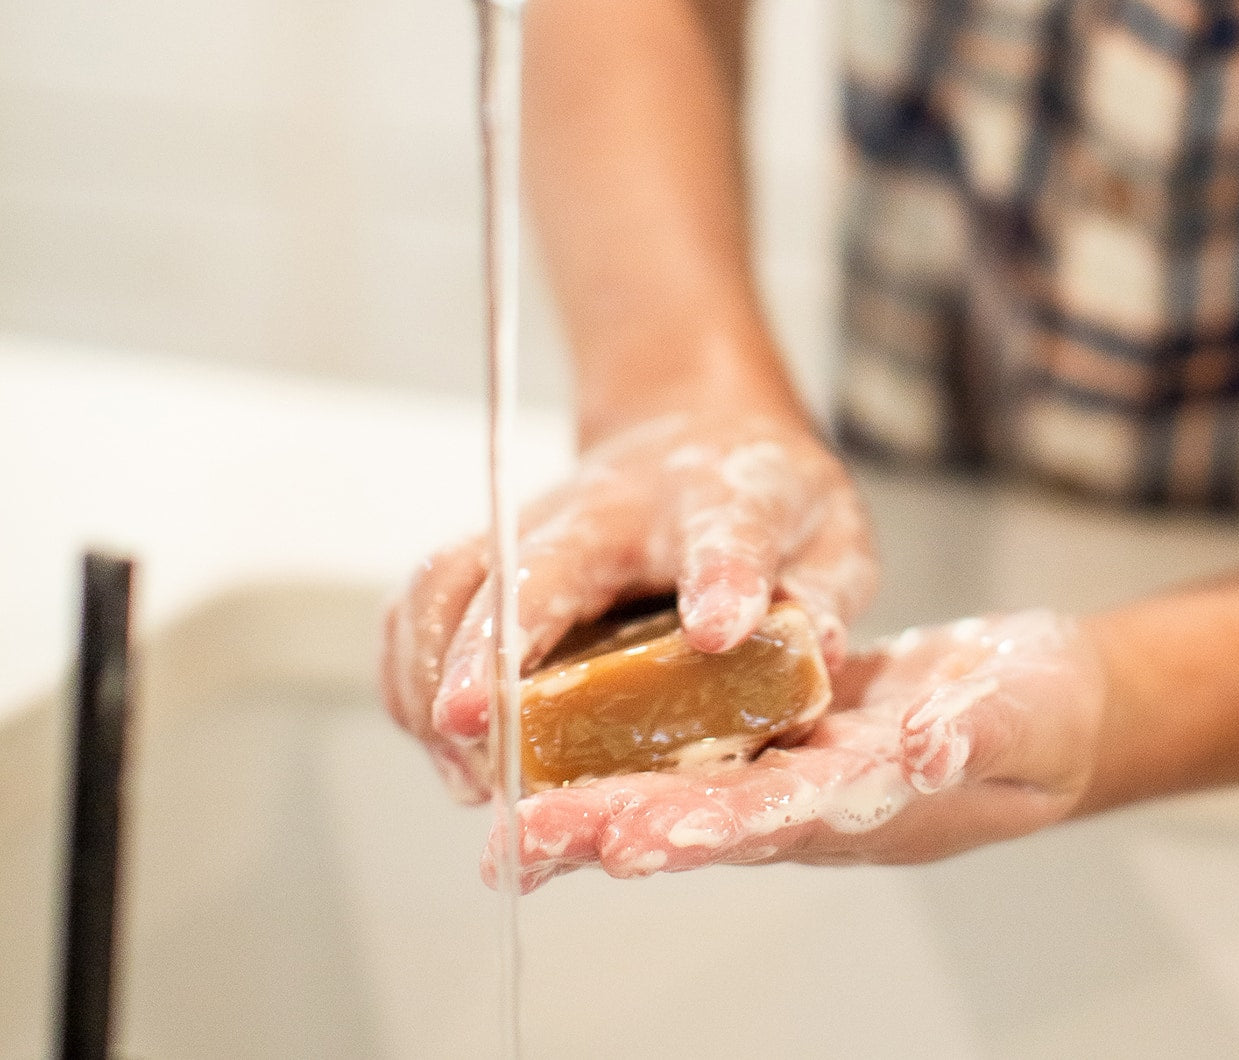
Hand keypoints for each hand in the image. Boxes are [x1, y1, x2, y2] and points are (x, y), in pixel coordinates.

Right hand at [380, 411, 877, 802]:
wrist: (694, 433)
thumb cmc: (764, 498)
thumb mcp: (830, 532)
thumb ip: (827, 587)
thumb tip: (817, 648)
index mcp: (715, 499)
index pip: (725, 530)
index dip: (723, 578)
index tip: (718, 629)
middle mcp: (604, 508)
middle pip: (537, 561)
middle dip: (495, 642)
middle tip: (472, 726)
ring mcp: (534, 528)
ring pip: (453, 581)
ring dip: (434, 673)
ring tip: (462, 768)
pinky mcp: (491, 558)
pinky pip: (422, 605)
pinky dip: (407, 673)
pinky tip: (438, 743)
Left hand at [484, 610, 1105, 891]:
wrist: (1036, 697)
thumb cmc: (1043, 715)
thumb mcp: (1023, 717)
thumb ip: (977, 736)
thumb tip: (926, 749)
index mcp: (865, 805)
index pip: (771, 820)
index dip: (697, 829)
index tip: (623, 839)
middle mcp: (811, 799)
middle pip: (698, 819)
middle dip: (606, 831)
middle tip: (513, 847)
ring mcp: (790, 766)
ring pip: (681, 787)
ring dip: (596, 802)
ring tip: (507, 819)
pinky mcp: (780, 727)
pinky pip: (695, 742)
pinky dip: (629, 746)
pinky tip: (564, 740)